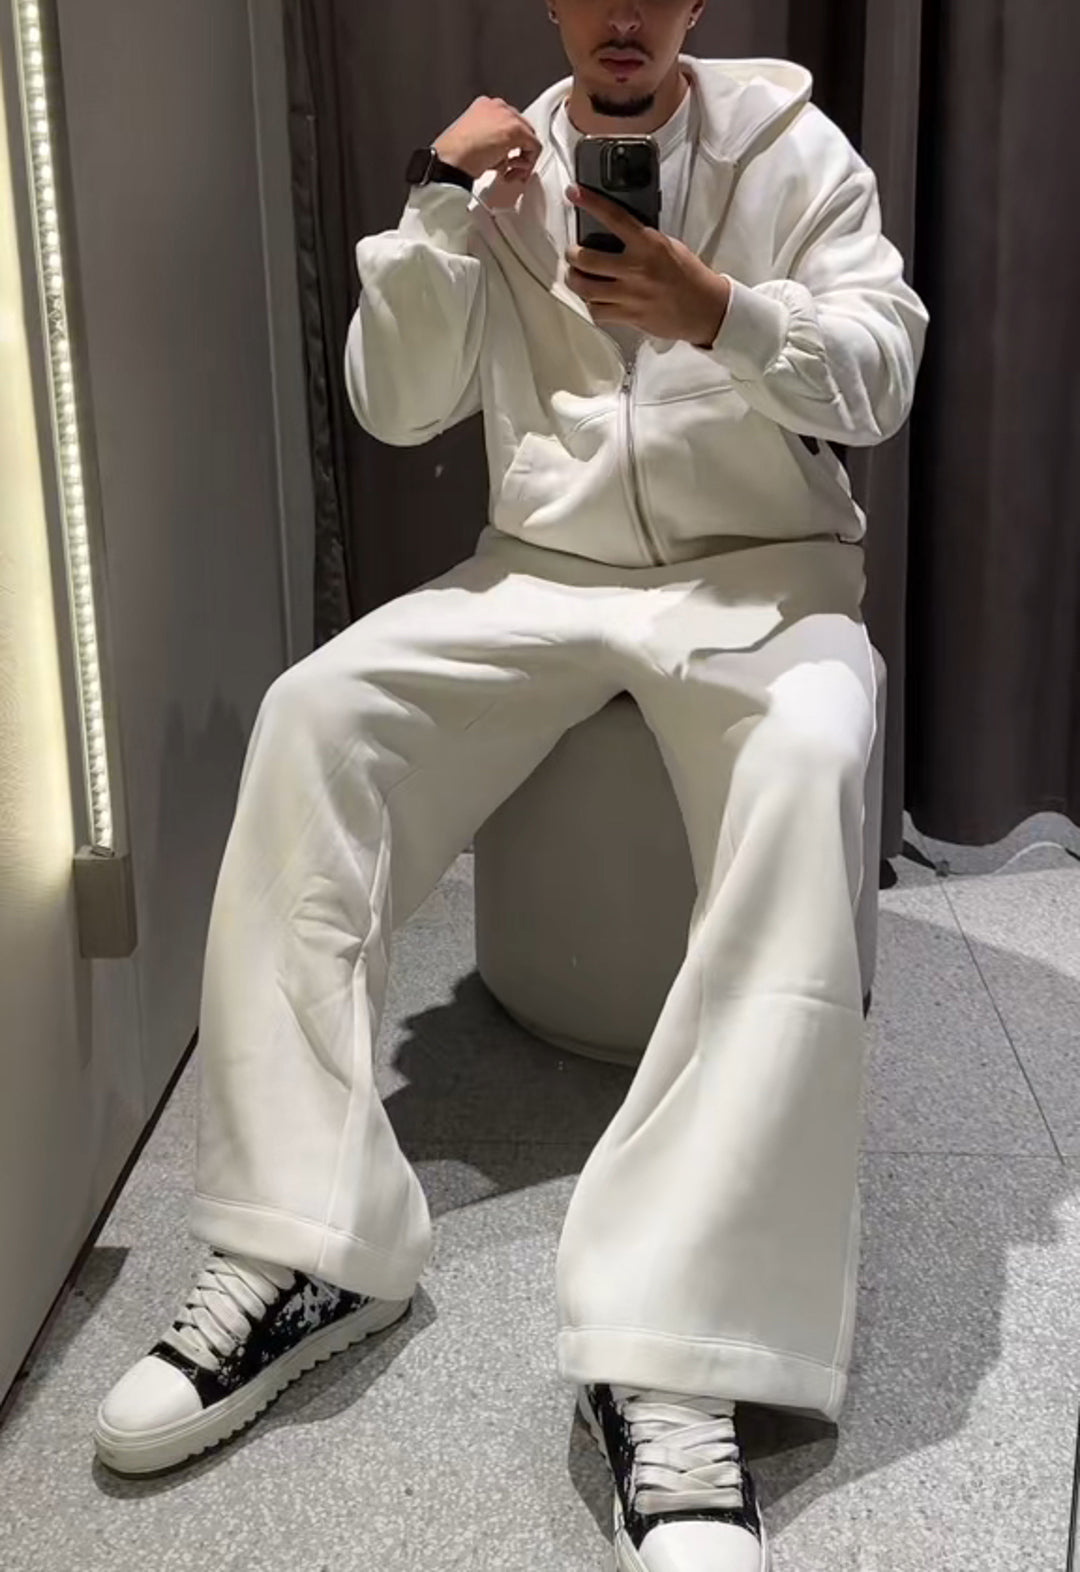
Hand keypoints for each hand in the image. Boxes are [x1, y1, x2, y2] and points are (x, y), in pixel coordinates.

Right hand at [434, 97, 541, 184]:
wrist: (451, 160)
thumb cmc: (455, 156)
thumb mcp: (472, 142)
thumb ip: (490, 142)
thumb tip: (503, 155)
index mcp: (484, 106)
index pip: (508, 123)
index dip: (510, 145)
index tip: (506, 160)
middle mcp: (497, 106)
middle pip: (522, 129)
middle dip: (519, 151)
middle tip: (511, 169)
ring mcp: (507, 116)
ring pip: (529, 136)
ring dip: (523, 158)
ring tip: (510, 172)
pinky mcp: (516, 129)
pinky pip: (534, 146)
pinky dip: (529, 162)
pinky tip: (514, 171)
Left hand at [565, 184, 731, 347]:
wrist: (705, 309)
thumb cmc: (688, 275)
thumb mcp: (669, 246)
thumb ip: (643, 240)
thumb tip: (616, 233)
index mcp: (648, 245)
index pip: (614, 217)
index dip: (590, 202)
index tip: (574, 192)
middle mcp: (636, 269)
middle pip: (587, 259)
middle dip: (572, 254)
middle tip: (573, 252)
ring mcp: (630, 295)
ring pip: (585, 288)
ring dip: (575, 280)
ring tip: (576, 276)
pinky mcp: (629, 317)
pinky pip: (597, 312)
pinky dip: (591, 305)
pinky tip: (593, 299)